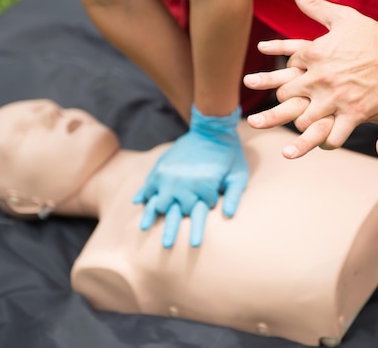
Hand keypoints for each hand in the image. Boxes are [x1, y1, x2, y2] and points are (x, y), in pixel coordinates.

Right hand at [133, 106, 247, 247]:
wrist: (212, 130)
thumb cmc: (230, 155)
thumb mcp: (239, 175)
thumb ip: (235, 196)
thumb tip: (228, 215)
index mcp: (203, 187)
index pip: (199, 213)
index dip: (198, 223)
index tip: (196, 236)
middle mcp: (183, 184)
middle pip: (175, 213)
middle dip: (170, 230)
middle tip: (166, 246)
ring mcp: (169, 176)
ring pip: (157, 202)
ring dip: (151, 216)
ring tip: (144, 229)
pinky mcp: (162, 168)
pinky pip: (148, 184)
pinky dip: (143, 194)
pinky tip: (138, 204)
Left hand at [243, 0, 377, 161]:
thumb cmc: (374, 33)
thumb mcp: (341, 15)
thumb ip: (314, 5)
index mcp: (314, 55)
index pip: (287, 71)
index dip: (283, 79)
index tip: (283, 86)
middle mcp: (319, 77)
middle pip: (287, 98)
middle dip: (281, 109)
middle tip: (267, 120)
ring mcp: (335, 97)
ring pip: (305, 121)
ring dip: (301, 131)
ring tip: (292, 145)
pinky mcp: (354, 112)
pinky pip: (334, 135)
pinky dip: (328, 142)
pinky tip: (326, 145)